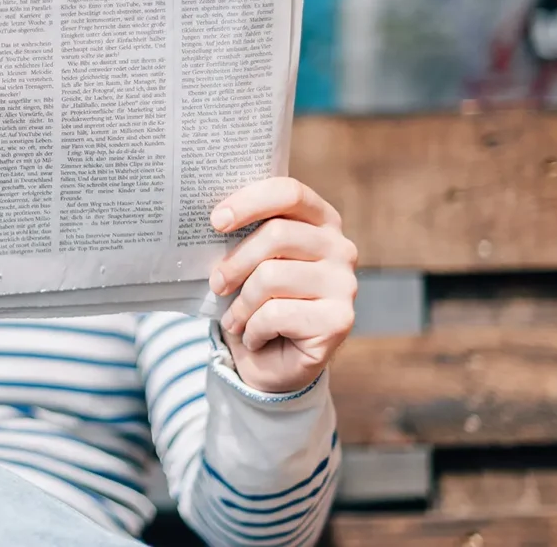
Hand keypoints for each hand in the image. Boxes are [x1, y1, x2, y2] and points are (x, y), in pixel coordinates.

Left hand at [209, 178, 357, 392]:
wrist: (272, 363)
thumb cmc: (256, 302)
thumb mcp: (247, 262)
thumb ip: (241, 236)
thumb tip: (212, 219)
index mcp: (320, 221)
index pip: (289, 192)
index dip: (250, 202)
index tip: (216, 221)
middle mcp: (340, 247)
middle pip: (277, 234)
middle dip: (235, 262)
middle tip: (216, 284)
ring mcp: (345, 284)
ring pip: (272, 276)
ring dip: (242, 304)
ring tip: (235, 319)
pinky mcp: (340, 320)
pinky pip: (277, 313)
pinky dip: (253, 329)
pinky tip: (255, 337)